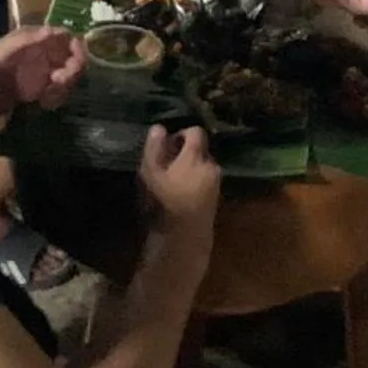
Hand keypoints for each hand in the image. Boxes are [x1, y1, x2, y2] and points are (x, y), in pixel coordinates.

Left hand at [0, 27, 85, 128]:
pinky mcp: (37, 91)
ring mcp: (40, 72)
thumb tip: (55, 31)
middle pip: (71, 58)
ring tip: (47, 97)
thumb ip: (29, 41)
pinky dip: (56, 97)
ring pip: (67, 76)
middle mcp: (42, 53)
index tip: (72, 65)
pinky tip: (44, 103)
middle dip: (71, 72)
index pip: (67, 38)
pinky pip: (57, 91)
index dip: (76, 49)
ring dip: (63, 87)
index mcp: (35, 39)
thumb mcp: (5, 51)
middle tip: (57, 84)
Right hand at [139, 124, 219, 243]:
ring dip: (191, 169)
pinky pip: (206, 181)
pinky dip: (196, 182)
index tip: (167, 146)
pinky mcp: (217, 198)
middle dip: (185, 154)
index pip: (196, 132)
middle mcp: (211, 166)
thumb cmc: (163, 203)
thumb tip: (159, 127)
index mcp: (196, 157)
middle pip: (200, 150)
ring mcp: (216, 183)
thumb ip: (154, 149)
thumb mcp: (150, 174)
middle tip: (166, 166)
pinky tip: (182, 195)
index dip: (181, 134)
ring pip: (203, 167)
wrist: (184, 239)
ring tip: (173, 183)